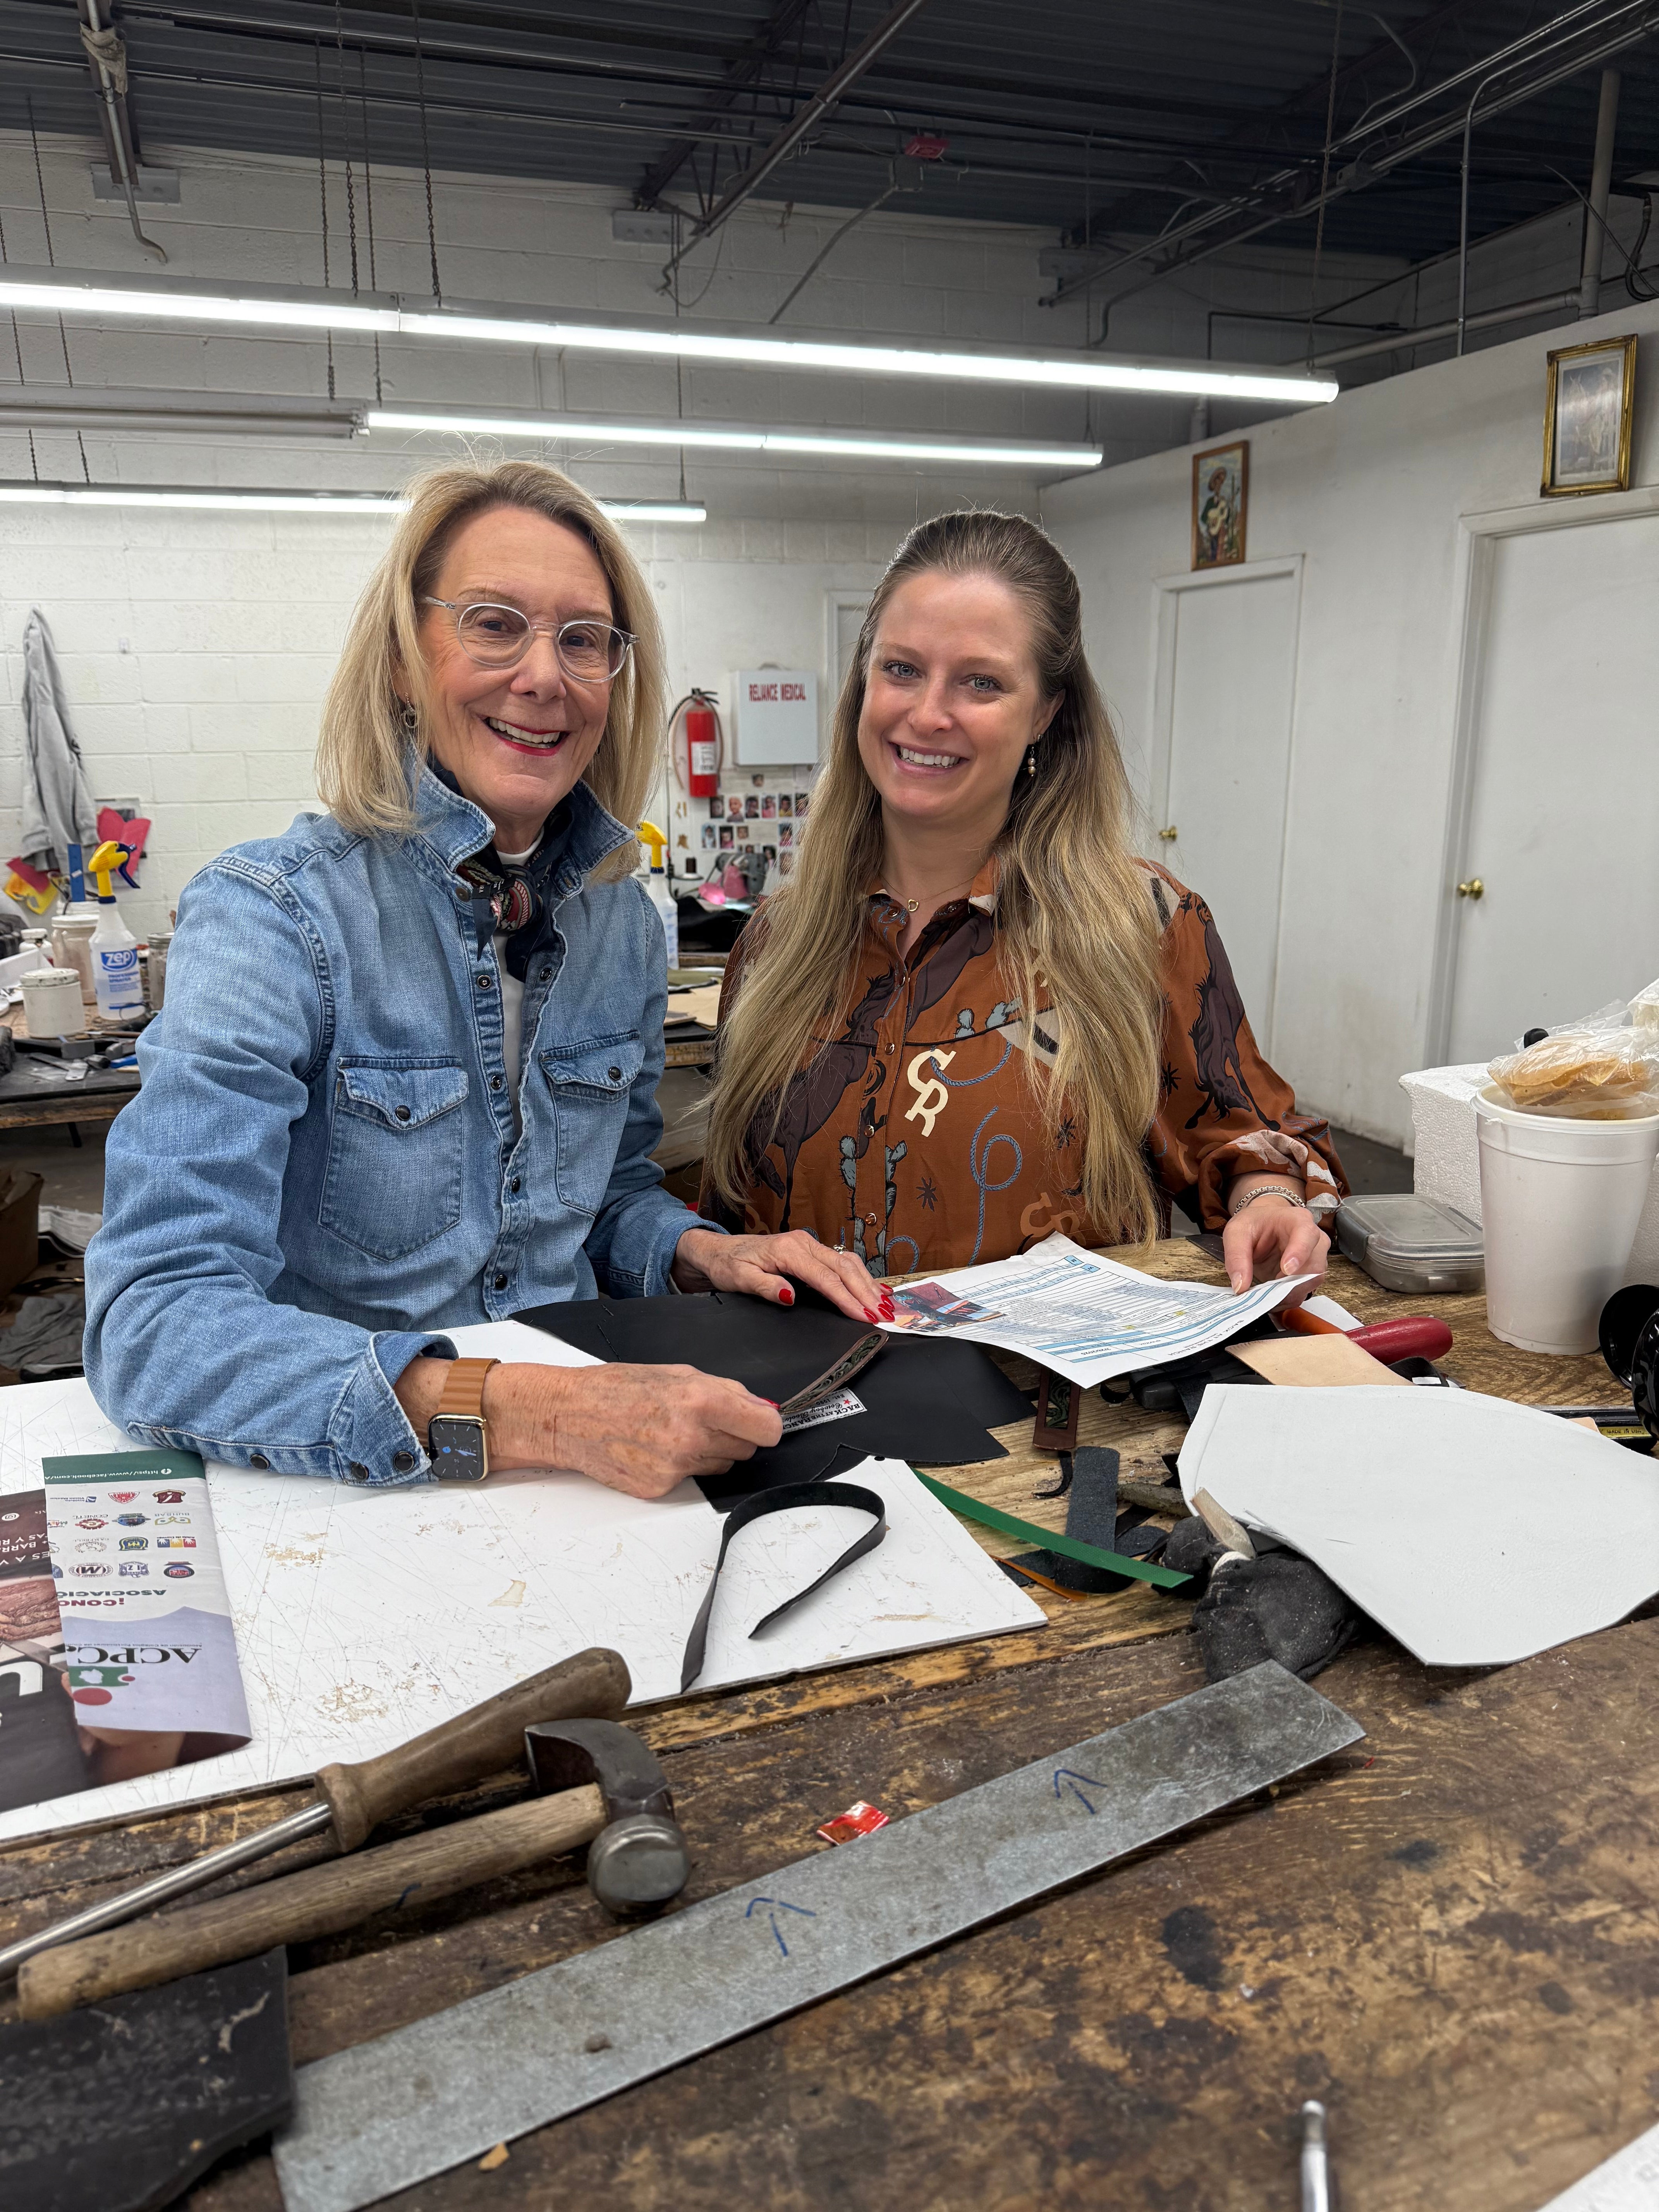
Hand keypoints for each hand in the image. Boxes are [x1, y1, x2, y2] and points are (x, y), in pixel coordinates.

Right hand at [396, 1356, 782, 1498]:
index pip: (767, 1429)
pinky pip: (690, 1481)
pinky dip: (679, 1468)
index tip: (759, 1424)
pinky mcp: (659, 1490)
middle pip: (746, 1450)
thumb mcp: (677, 1373)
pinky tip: (653, 1449)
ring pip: (720, 1467)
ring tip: (669, 1432)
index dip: (766, 1426)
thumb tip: (763, 1410)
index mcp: (701, 1400)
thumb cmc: (618, 1388)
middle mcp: (691, 1438)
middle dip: (732, 1435)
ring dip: (706, 1452)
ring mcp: (675, 1468)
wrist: (567, 1415)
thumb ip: (726, 1392)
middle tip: (701, 1420)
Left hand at [672, 1225, 893, 1324]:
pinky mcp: (811, 1250)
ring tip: (884, 1306)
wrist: (717, 1250)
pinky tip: (874, 1289)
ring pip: (847, 1263)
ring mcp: (809, 1244)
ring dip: (867, 1284)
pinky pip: (842, 1261)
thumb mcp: (738, 1278)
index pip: (825, 1277)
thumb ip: (765, 1287)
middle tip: (882, 1315)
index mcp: (788, 1250)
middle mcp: (803, 1243)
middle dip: (865, 1292)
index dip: (846, 1298)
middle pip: (843, 1268)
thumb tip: (790, 1296)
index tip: (863, 1315)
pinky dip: (860, 1276)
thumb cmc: (727, 1265)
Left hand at [1222, 1193, 1329, 1296]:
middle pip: (1314, 1266)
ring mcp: (1316, 1258)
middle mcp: (1314, 1239)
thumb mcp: (1237, 1232)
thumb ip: (1236, 1257)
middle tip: (1265, 1291)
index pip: (1307, 1235)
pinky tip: (1271, 1296)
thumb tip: (1240, 1286)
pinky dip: (1287, 1299)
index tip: (1286, 1269)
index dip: (1299, 1253)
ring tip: (1265, 1293)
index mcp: (1298, 1220)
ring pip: (1311, 1283)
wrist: (1263, 1226)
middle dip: (1289, 1283)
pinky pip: (1305, 1292)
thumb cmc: (1254, 1224)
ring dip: (1288, 1293)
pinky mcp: (1311, 1275)